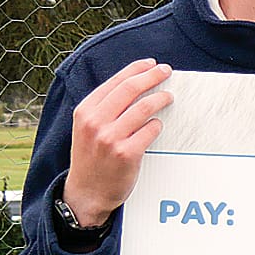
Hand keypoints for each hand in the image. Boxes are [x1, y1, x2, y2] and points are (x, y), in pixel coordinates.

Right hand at [63, 59, 173, 227]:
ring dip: (161, 98)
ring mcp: (110, 138)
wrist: (87, 191)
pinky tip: (157, 125)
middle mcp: (95, 122)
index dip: (136, 69)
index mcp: (85, 111)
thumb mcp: (87, 127)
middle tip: (167, 71)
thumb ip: (105, 107)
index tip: (151, 63)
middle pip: (131, 89)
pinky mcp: (126, 153)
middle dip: (153, 76)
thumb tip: (135, 82)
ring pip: (144, 107)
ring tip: (168, 96)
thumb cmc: (91, 156)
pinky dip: (157, 125)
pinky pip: (151, 130)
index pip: (115, 81)